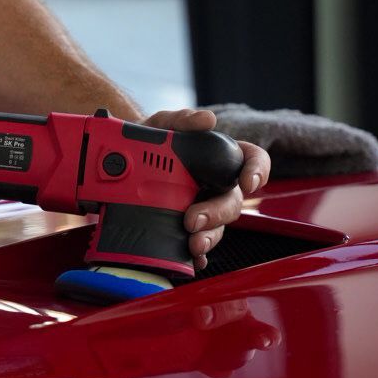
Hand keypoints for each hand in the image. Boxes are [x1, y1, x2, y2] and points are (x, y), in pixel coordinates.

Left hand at [143, 106, 270, 269]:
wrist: (119, 161)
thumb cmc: (150, 140)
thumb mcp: (161, 125)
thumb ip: (182, 119)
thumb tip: (207, 119)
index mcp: (218, 157)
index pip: (252, 160)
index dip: (258, 171)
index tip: (247, 182)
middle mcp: (215, 185)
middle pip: (232, 202)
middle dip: (218, 213)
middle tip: (193, 219)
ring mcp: (203, 208)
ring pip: (218, 228)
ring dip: (208, 238)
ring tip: (192, 244)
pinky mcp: (186, 228)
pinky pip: (198, 245)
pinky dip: (196, 255)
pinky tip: (188, 257)